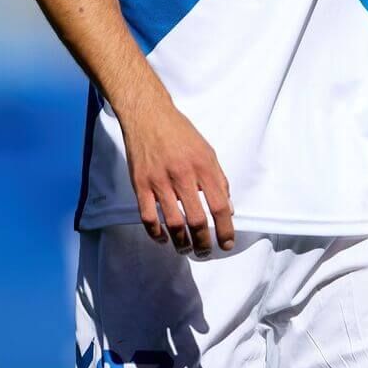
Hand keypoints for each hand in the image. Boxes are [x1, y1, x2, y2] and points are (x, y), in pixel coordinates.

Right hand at [121, 97, 234, 255]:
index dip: (225, 229)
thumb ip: (218, 179)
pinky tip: (164, 239)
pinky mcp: (140, 184)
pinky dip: (156, 234)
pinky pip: (148, 217)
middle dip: (203, 242)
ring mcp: (159, 181)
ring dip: (181, 243)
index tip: (227, 243)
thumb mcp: (207, 151)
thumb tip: (227, 208)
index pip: (219, 206)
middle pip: (196, 220)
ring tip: (187, 249)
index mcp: (203, 166)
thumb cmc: (180, 133)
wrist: (148, 115)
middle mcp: (182, 175)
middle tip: (205, 252)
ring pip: (172, 223)